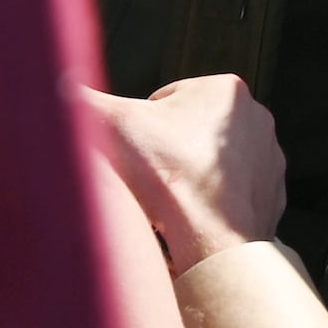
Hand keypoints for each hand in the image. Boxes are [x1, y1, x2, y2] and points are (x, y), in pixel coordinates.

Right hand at [84, 73, 288, 271]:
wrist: (214, 242)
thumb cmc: (170, 179)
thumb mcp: (114, 127)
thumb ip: (82, 101)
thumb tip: (56, 85)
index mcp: (225, 90)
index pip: (167, 101)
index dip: (142, 129)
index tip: (138, 154)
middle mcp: (256, 118)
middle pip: (191, 133)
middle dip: (168, 154)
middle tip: (149, 181)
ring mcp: (269, 159)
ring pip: (211, 165)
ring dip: (190, 179)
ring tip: (170, 204)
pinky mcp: (272, 196)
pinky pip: (231, 197)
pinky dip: (212, 207)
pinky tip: (194, 221)